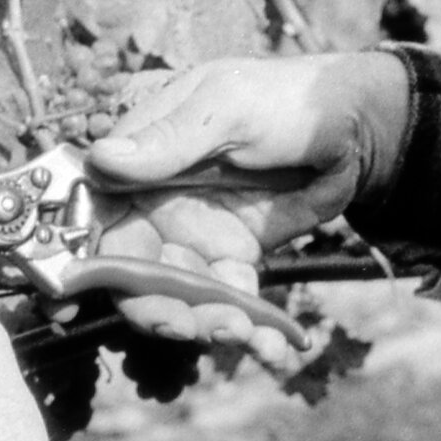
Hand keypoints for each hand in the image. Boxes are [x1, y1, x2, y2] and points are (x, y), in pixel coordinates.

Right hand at [83, 52, 408, 368]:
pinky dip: (249, 328)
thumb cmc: (284, 98)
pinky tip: (272, 342)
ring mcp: (195, 235)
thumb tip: (100, 159)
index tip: (90, 296)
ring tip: (243, 333)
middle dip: (157, 309)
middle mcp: (157, 204)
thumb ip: (167, 139)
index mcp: (141, 160)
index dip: (85, 261)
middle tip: (191, 325)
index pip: (94, 217)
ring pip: (180, 297)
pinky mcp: (235, 259)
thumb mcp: (225, 107)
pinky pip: (229, 301)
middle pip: (133, 273)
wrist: (356, 125)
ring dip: (205, 324)